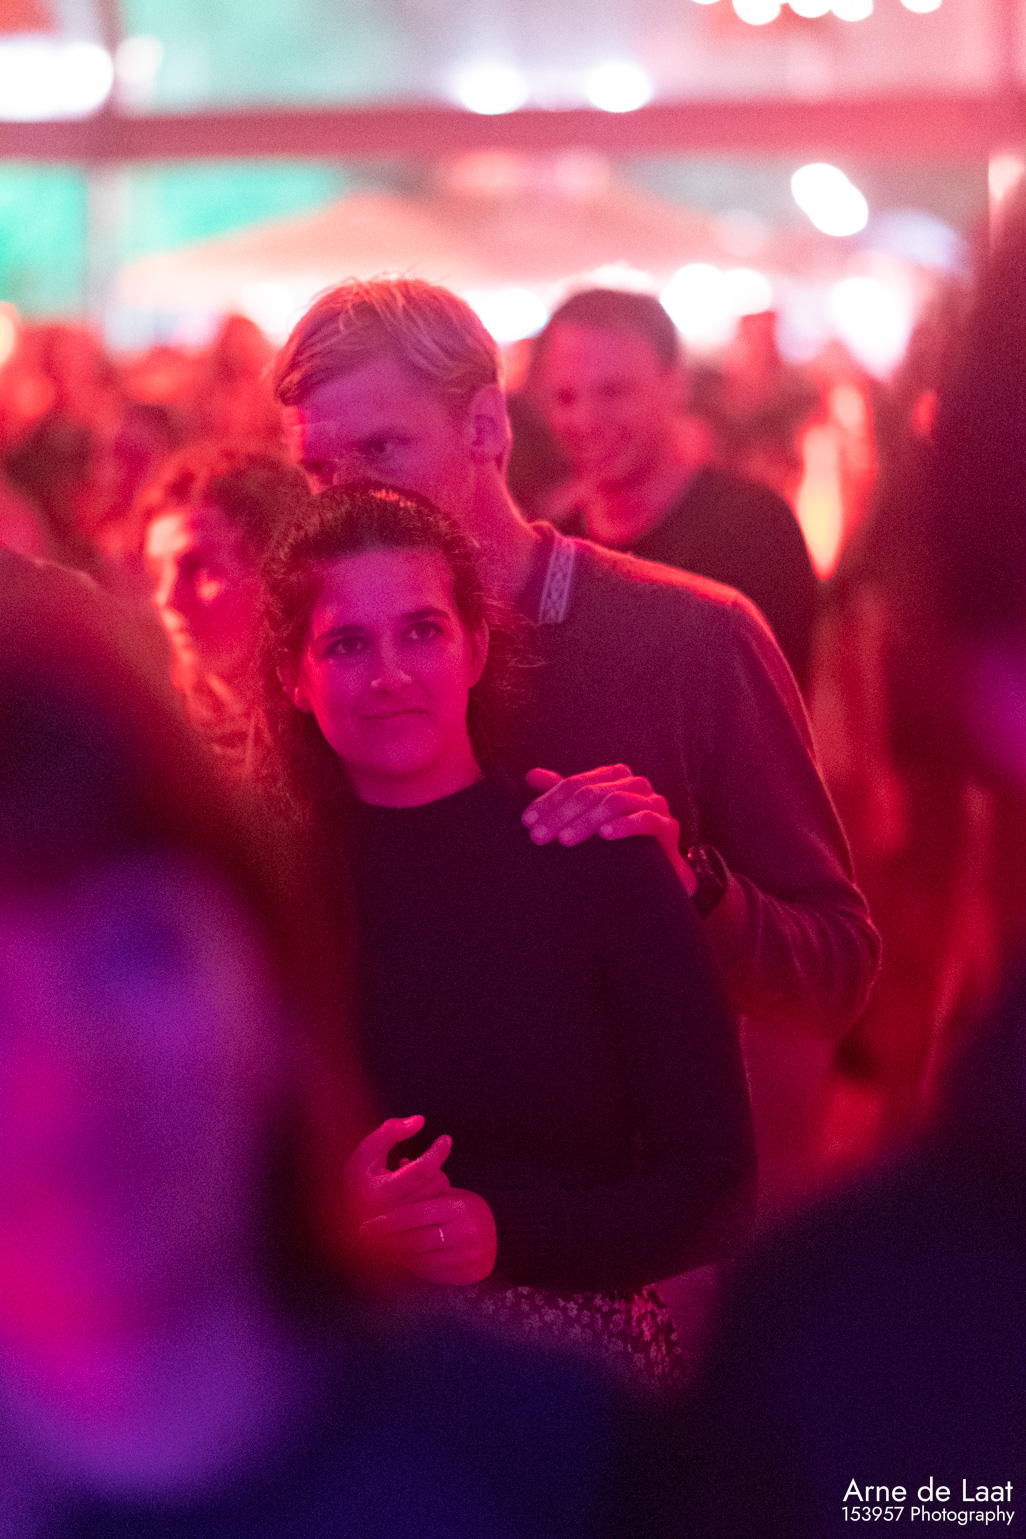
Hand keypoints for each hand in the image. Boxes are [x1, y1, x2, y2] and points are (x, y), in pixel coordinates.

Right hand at [343, 1115, 451, 1226]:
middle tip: (424, 1161)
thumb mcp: (366, 1151)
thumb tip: (419, 1120)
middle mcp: (394, 1214)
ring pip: (439, 1197)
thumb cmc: (359, 1178)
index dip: (436, 1152)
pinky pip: (438, 1210)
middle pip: (433, 1183)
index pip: (420, 1171)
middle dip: (436, 1166)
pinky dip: (435, 1196)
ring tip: (418, 1177)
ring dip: (436, 1180)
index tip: (446, 1139)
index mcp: (381, 1192)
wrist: (349, 1213)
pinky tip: (420, 1192)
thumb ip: (389, 1132)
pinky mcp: (415, 1232)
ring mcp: (406, 1226)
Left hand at [358, 1190, 497, 1284]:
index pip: (414, 1214)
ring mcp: (469, 1253)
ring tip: (379, 1253)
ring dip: (397, 1257)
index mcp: (458, 1206)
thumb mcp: (444, 1192)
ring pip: (421, 1259)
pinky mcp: (469, 1272)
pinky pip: (433, 1274)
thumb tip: (400, 1161)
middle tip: (365, 1244)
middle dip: (388, 1242)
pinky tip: (401, 1262)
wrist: (492, 1234)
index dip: (387, 1221)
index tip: (365, 1226)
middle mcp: (466, 1230)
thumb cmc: (459, 1209)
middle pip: (415, 1239)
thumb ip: (422, 1183)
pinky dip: (414, 1269)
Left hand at [522, 765, 696, 893]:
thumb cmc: (617, 837)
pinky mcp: (667, 825)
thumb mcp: (587, 813)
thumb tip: (530, 775)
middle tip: (538, 836)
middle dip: (561, 814)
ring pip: (615, 802)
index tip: (527, 821)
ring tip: (564, 840)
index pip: (574, 784)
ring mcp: (654, 802)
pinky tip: (605, 836)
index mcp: (614, 776)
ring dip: (586, 821)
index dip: (549, 801)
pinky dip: (623, 826)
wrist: (656, 868)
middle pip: (591, 793)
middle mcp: (635, 784)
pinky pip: (644, 820)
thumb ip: (563, 793)